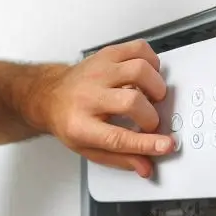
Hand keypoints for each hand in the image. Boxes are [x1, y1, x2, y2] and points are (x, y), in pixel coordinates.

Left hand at [40, 40, 174, 177]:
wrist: (49, 95)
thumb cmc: (70, 121)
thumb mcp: (88, 148)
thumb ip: (119, 159)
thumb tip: (146, 166)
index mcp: (81, 126)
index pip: (117, 137)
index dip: (146, 142)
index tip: (166, 145)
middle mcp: (88, 96)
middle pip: (131, 102)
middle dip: (150, 116)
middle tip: (151, 121)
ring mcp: (97, 71)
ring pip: (138, 70)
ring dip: (155, 86)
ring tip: (152, 97)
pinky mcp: (106, 55)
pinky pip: (138, 49)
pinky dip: (152, 61)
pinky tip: (148, 75)